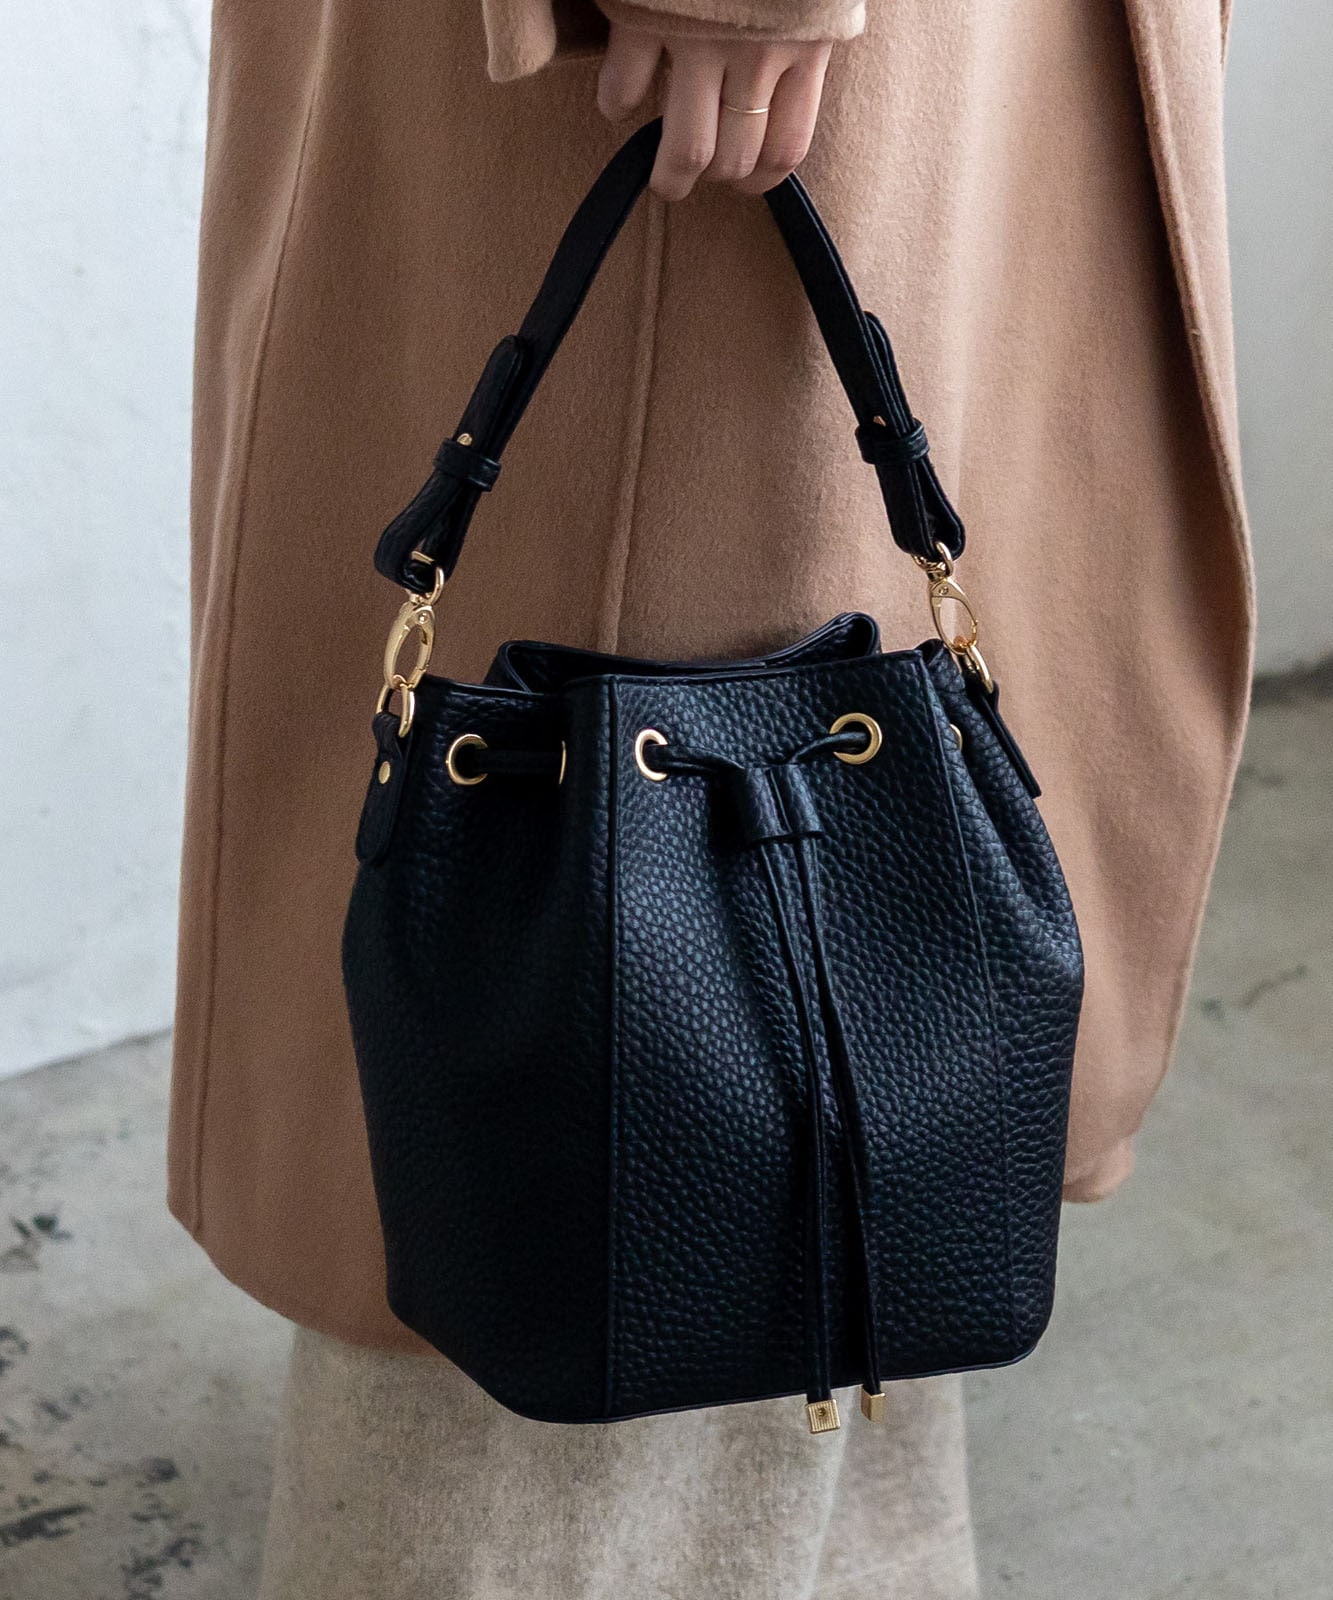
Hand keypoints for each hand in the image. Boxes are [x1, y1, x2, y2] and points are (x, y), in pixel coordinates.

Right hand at [597, 24, 832, 200]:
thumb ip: (804, 32)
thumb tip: (795, 75)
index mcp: (806, 46)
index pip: (786, 148)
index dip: (761, 178)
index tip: (745, 181)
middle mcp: (756, 54)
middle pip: (734, 158)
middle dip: (715, 178)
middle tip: (701, 177)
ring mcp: (700, 39)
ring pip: (686, 148)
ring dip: (670, 176)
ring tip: (664, 181)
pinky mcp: (645, 18)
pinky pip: (625, 88)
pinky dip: (617, 103)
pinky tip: (619, 102)